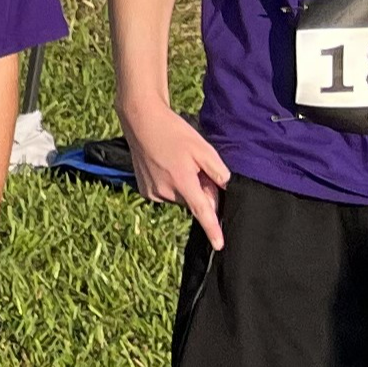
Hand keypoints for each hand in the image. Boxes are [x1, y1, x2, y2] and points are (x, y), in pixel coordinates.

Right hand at [119, 92, 229, 248]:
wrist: (142, 121)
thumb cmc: (174, 132)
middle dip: (201, 190)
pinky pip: (166, 193)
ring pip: (180, 197)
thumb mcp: (203, 148)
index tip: (219, 246)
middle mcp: (165, 191)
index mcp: (182, 182)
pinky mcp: (144, 189)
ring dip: (185, 186)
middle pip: (193, 200)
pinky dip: (171, 185)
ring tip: (178, 162)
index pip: (202, 211)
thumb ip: (218, 172)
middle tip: (197, 167)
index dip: (213, 229)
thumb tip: (226, 189)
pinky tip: (166, 166)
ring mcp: (153, 192)